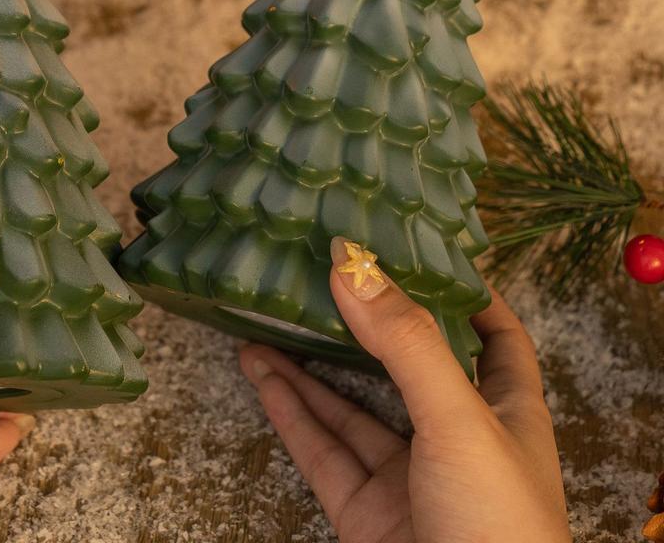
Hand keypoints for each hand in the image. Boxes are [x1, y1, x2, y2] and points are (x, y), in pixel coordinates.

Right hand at [239, 237, 570, 542]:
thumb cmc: (497, 526)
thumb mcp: (458, 418)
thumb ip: (405, 341)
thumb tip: (351, 262)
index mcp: (505, 411)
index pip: (495, 337)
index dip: (465, 294)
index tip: (421, 251)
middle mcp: (457, 440)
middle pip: (404, 367)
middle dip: (362, 326)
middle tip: (321, 279)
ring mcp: (409, 480)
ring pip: (350, 410)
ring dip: (307, 369)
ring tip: (264, 322)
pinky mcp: (367, 516)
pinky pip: (323, 454)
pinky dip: (291, 414)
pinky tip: (262, 377)